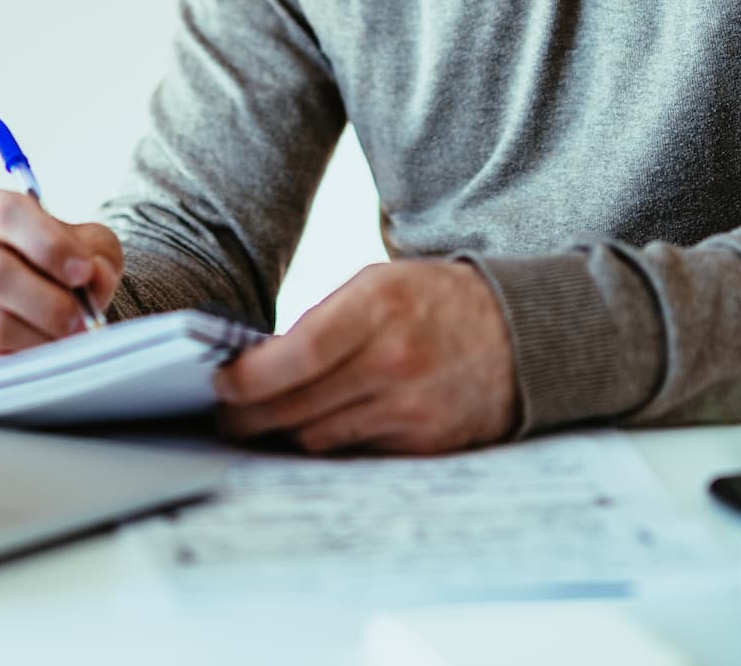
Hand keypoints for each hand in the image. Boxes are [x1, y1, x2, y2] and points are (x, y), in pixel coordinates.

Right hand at [0, 190, 123, 367]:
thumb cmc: (57, 267)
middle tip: (81, 320)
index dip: (48, 245)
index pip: (6, 214)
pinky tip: (43, 358)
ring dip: (40, 338)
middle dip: (48, 303)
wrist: (34, 307)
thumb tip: (92, 277)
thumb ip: (97, 254)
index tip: (82, 272)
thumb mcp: (88, 248)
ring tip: (68, 341)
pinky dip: (23, 365)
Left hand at [213, 260, 515, 454]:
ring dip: (286, 433)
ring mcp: (412, 409)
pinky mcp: (425, 446)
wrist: (520, 334)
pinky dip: (330, 446)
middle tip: (226, 415)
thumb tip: (256, 368)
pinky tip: (317, 431)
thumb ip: (321, 322)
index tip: (220, 385)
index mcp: (378, 307)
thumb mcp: (379, 284)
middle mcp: (395, 361)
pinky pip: (354, 455)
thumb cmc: (434, 302)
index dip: (247, 379)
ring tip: (266, 422)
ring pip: (318, 439)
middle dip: (250, 416)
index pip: (296, 355)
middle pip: (297, 407)